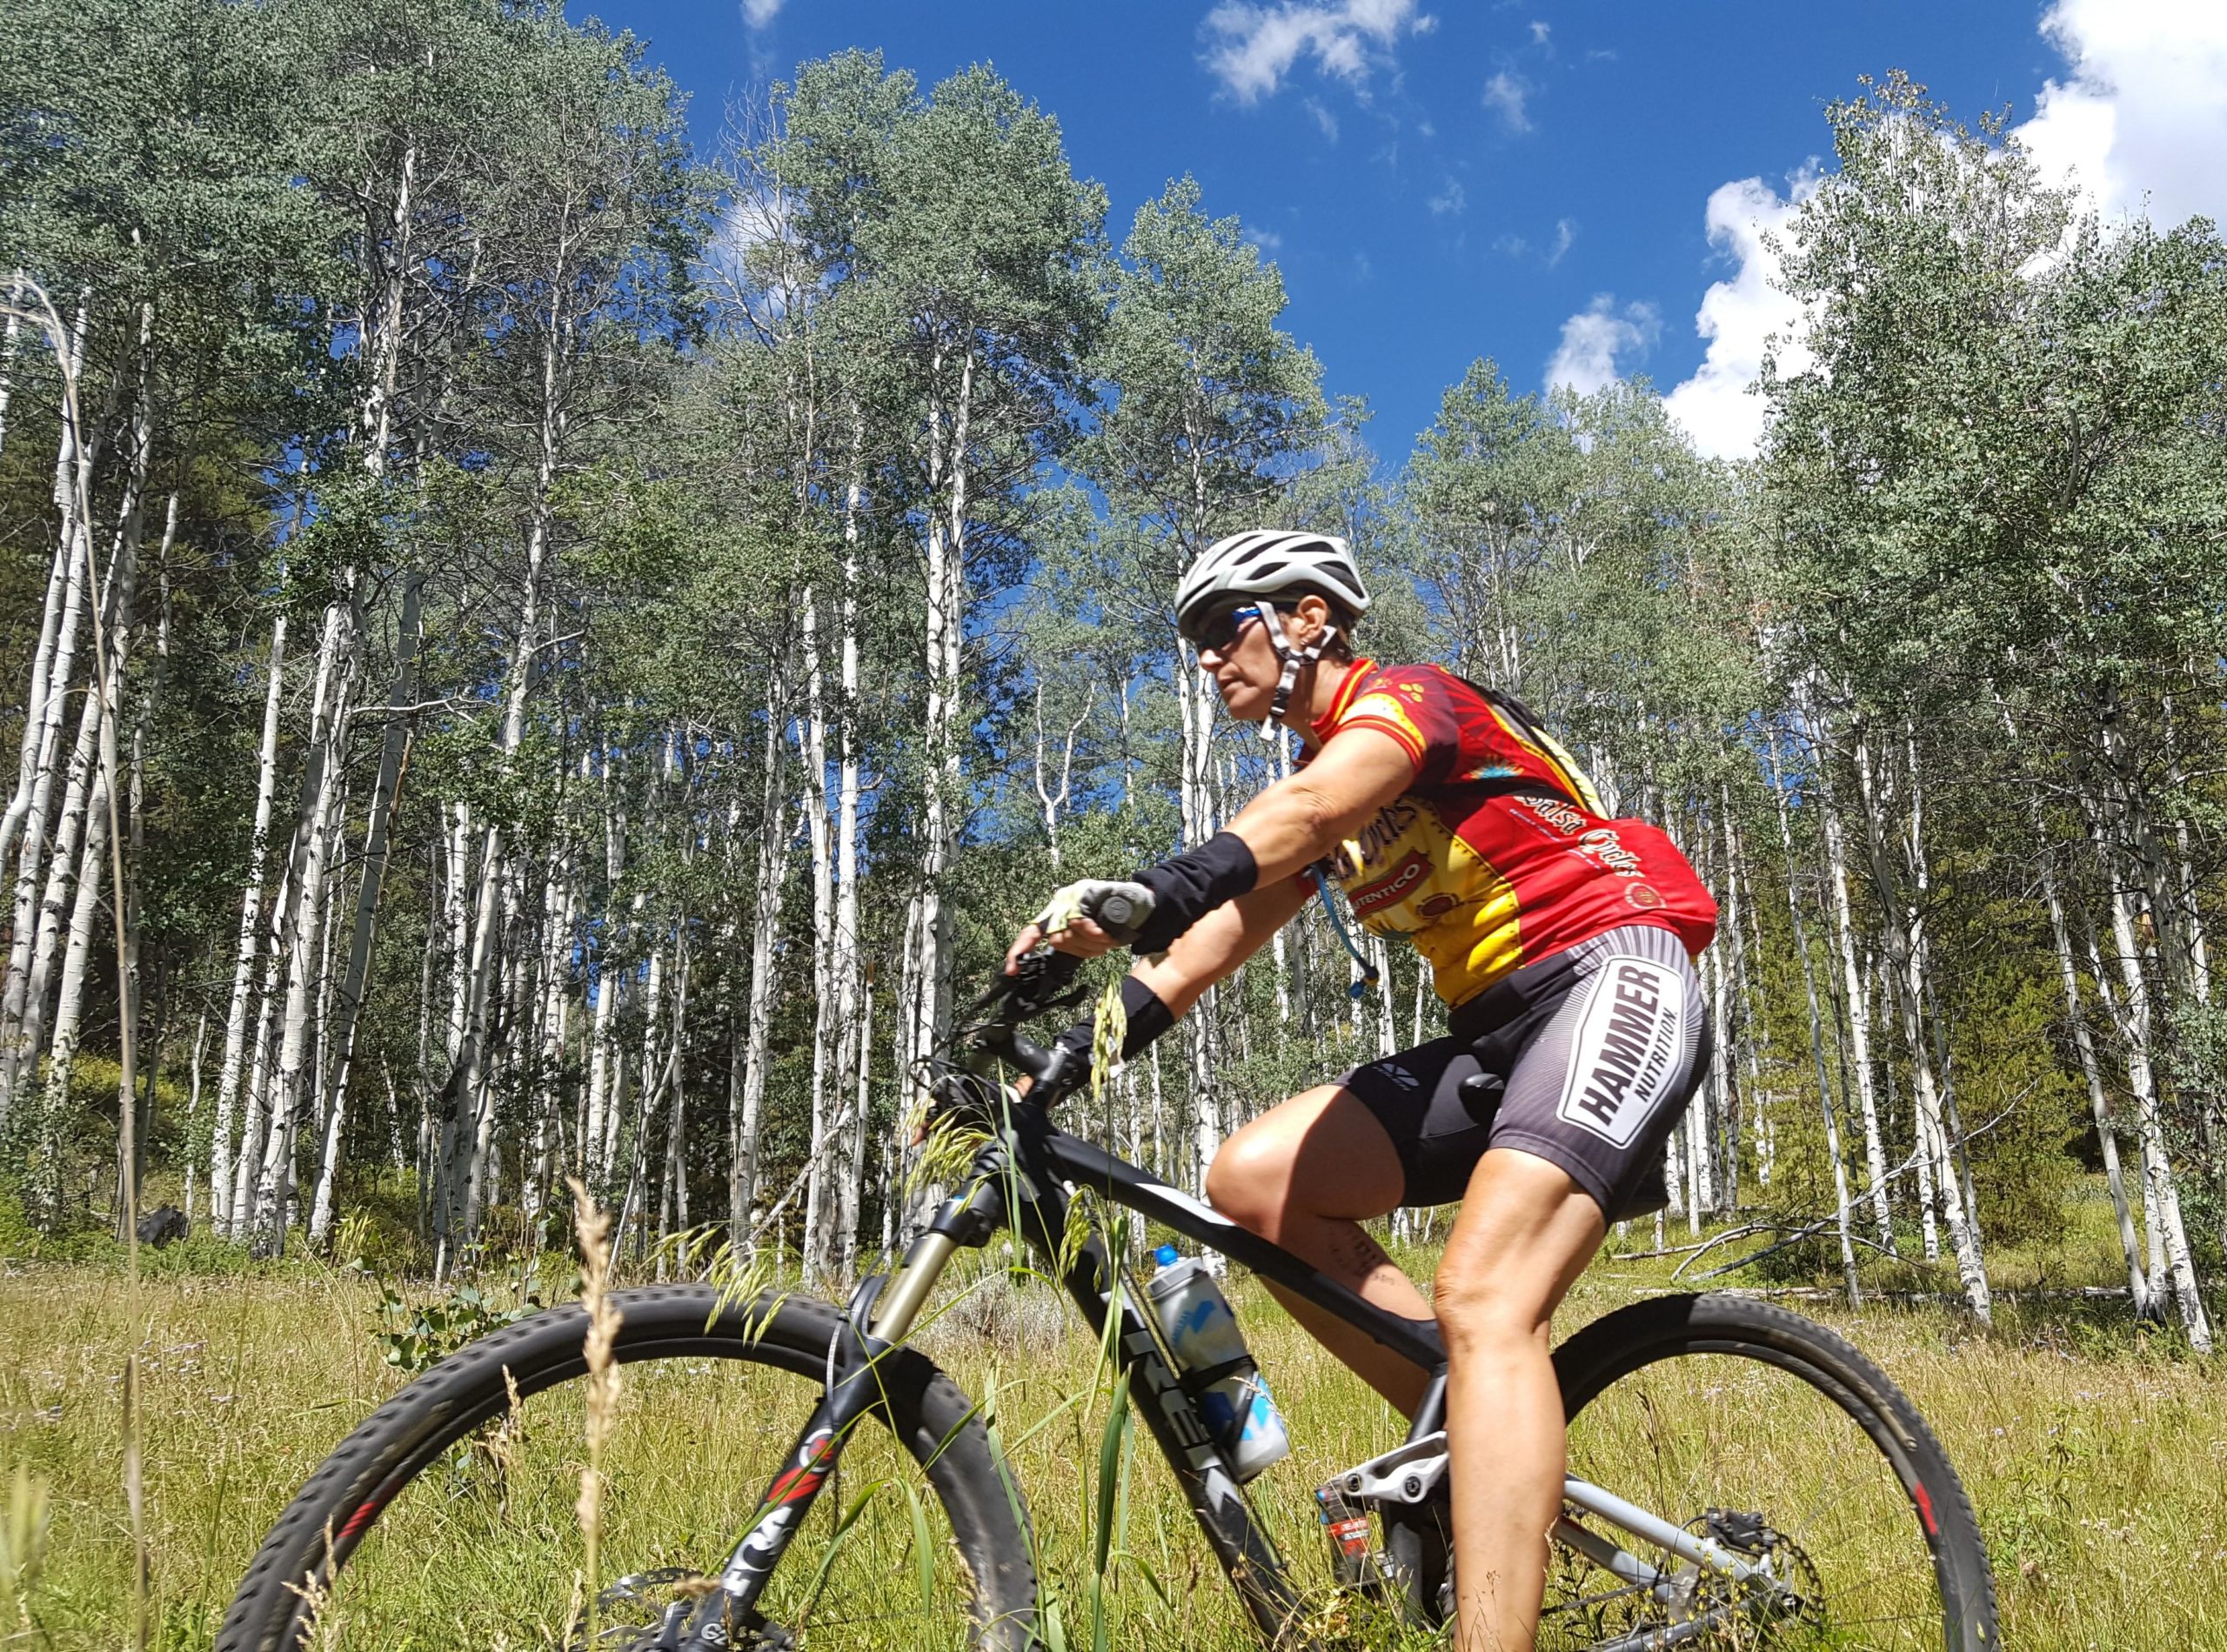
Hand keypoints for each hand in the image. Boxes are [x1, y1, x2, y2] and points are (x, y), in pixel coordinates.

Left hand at [1003, 879, 1153, 974]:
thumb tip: (1054, 942)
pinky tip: (1108, 933)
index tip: (1013, 969)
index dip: (1020, 949)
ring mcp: (1072, 896)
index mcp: (1056, 912)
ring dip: (1092, 944)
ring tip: (1107, 936)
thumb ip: (1071, 941)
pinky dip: (1098, 936)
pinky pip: (1083, 926)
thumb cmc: (1111, 917)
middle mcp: (1060, 902)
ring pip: (1069, 936)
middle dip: (1080, 946)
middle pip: (1057, 940)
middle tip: (1098, 942)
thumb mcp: (1089, 932)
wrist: (1136, 901)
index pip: (1031, 932)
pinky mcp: (1084, 892)